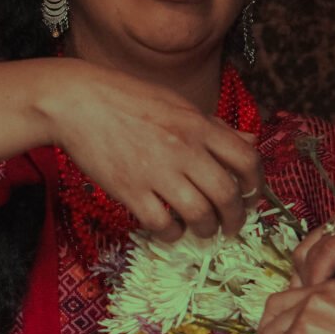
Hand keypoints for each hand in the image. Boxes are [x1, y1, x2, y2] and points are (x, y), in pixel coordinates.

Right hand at [43, 62, 261, 240]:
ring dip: (207, 230)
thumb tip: (252, 141)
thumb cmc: (129, 99)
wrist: (78, 101)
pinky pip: (162, 224)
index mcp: (199, 125)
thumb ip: (216, 127)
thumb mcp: (179, 104)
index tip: (251, 196)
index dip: (256, 184)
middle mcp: (184, 148)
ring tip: (203, 230)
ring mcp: (157, 170)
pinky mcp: (130, 189)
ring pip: (199, 215)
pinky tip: (171, 228)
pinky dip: (172, 233)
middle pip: (227, 195)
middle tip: (232, 226)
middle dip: (236, 218)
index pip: (247, 159)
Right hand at [289, 198, 334, 307]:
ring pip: (311, 242)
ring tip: (325, 292)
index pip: (325, 253)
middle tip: (314, 303)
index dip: (314, 282)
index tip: (311, 305)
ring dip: (312, 269)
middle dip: (308, 277)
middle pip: (311, 246)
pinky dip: (321, 260)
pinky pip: (320, 238)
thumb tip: (319, 307)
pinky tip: (334, 278)